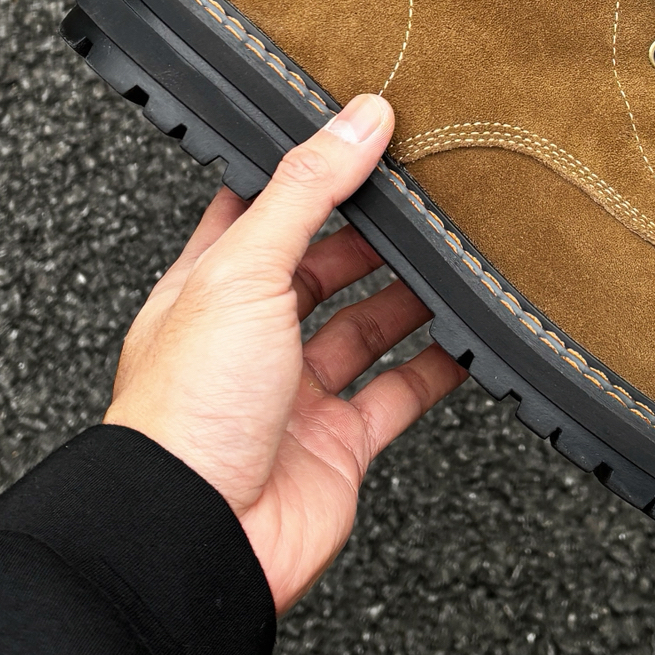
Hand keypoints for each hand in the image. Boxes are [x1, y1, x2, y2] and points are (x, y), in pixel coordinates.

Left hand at [104, 95, 464, 611]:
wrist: (197, 534)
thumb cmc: (186, 411)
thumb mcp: (242, 270)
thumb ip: (306, 191)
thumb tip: (358, 120)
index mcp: (207, 287)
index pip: (260, 209)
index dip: (308, 173)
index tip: (364, 137)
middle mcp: (250, 338)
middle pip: (322, 266)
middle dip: (372, 232)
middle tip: (428, 193)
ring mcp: (295, 394)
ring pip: (365, 327)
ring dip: (411, 292)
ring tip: (459, 251)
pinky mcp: (338, 446)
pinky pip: (398, 394)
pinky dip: (437, 366)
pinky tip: (468, 338)